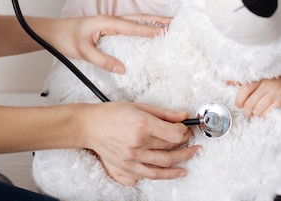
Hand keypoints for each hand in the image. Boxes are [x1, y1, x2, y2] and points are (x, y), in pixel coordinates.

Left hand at [44, 14, 170, 73]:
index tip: (166, 32)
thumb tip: (121, 69)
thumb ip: (102, 60)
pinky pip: (130, 26)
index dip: (150, 30)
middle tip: (176, 22)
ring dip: (153, 22)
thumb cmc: (66, 38)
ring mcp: (110, 22)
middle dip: (158, 20)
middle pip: (140, 19)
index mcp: (107, 22)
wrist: (53, 32)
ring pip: (136, 21)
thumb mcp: (83, 52)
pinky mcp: (108, 27)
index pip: (133, 27)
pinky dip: (143, 27)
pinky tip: (149, 32)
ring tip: (169, 25)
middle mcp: (111, 20)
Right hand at [83, 102, 198, 185]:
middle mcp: (138, 143)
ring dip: (182, 160)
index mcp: (142, 125)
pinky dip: (167, 174)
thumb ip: (162, 113)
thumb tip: (181, 116)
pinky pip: (152, 174)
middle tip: (191, 140)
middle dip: (185, 144)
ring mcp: (132, 157)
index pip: (174, 133)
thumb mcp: (138, 106)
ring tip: (191, 155)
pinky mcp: (127, 167)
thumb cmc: (110, 114)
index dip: (184, 131)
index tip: (185, 128)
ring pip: (165, 164)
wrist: (89, 126)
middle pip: (171, 148)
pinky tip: (177, 171)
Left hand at [232, 70, 280, 116]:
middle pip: (251, 101)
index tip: (238, 104)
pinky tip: (264, 114)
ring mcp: (277, 91)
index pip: (244, 89)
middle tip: (246, 112)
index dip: (239, 99)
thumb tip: (227, 81)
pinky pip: (271, 110)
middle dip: (246, 109)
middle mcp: (267, 83)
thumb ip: (246, 78)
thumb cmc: (279, 76)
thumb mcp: (263, 74)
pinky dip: (265, 114)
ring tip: (254, 114)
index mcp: (260, 76)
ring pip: (259, 108)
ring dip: (255, 113)